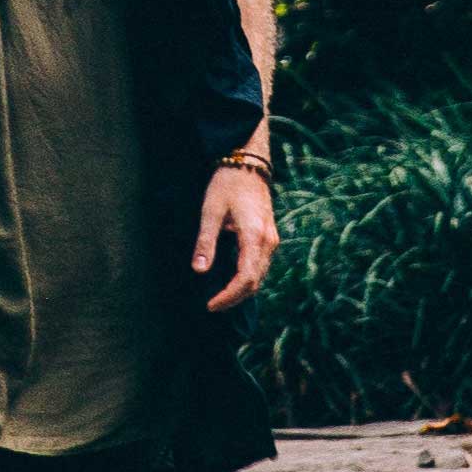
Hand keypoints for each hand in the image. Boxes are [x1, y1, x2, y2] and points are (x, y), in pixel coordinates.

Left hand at [192, 164, 276, 313]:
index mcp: (254, 237)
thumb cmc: (226, 185)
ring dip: (241, 291)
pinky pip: (261, 266)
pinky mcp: (269, 237)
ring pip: (260, 275)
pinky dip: (247, 279)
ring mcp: (271, 240)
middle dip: (235, 298)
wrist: (247, 165)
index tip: (211, 305)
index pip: (246, 278)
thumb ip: (206, 243)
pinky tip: (230, 281)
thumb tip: (199, 270)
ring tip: (219, 297)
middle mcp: (268, 242)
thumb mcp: (210, 212)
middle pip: (255, 282)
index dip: (229, 296)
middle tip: (212, 305)